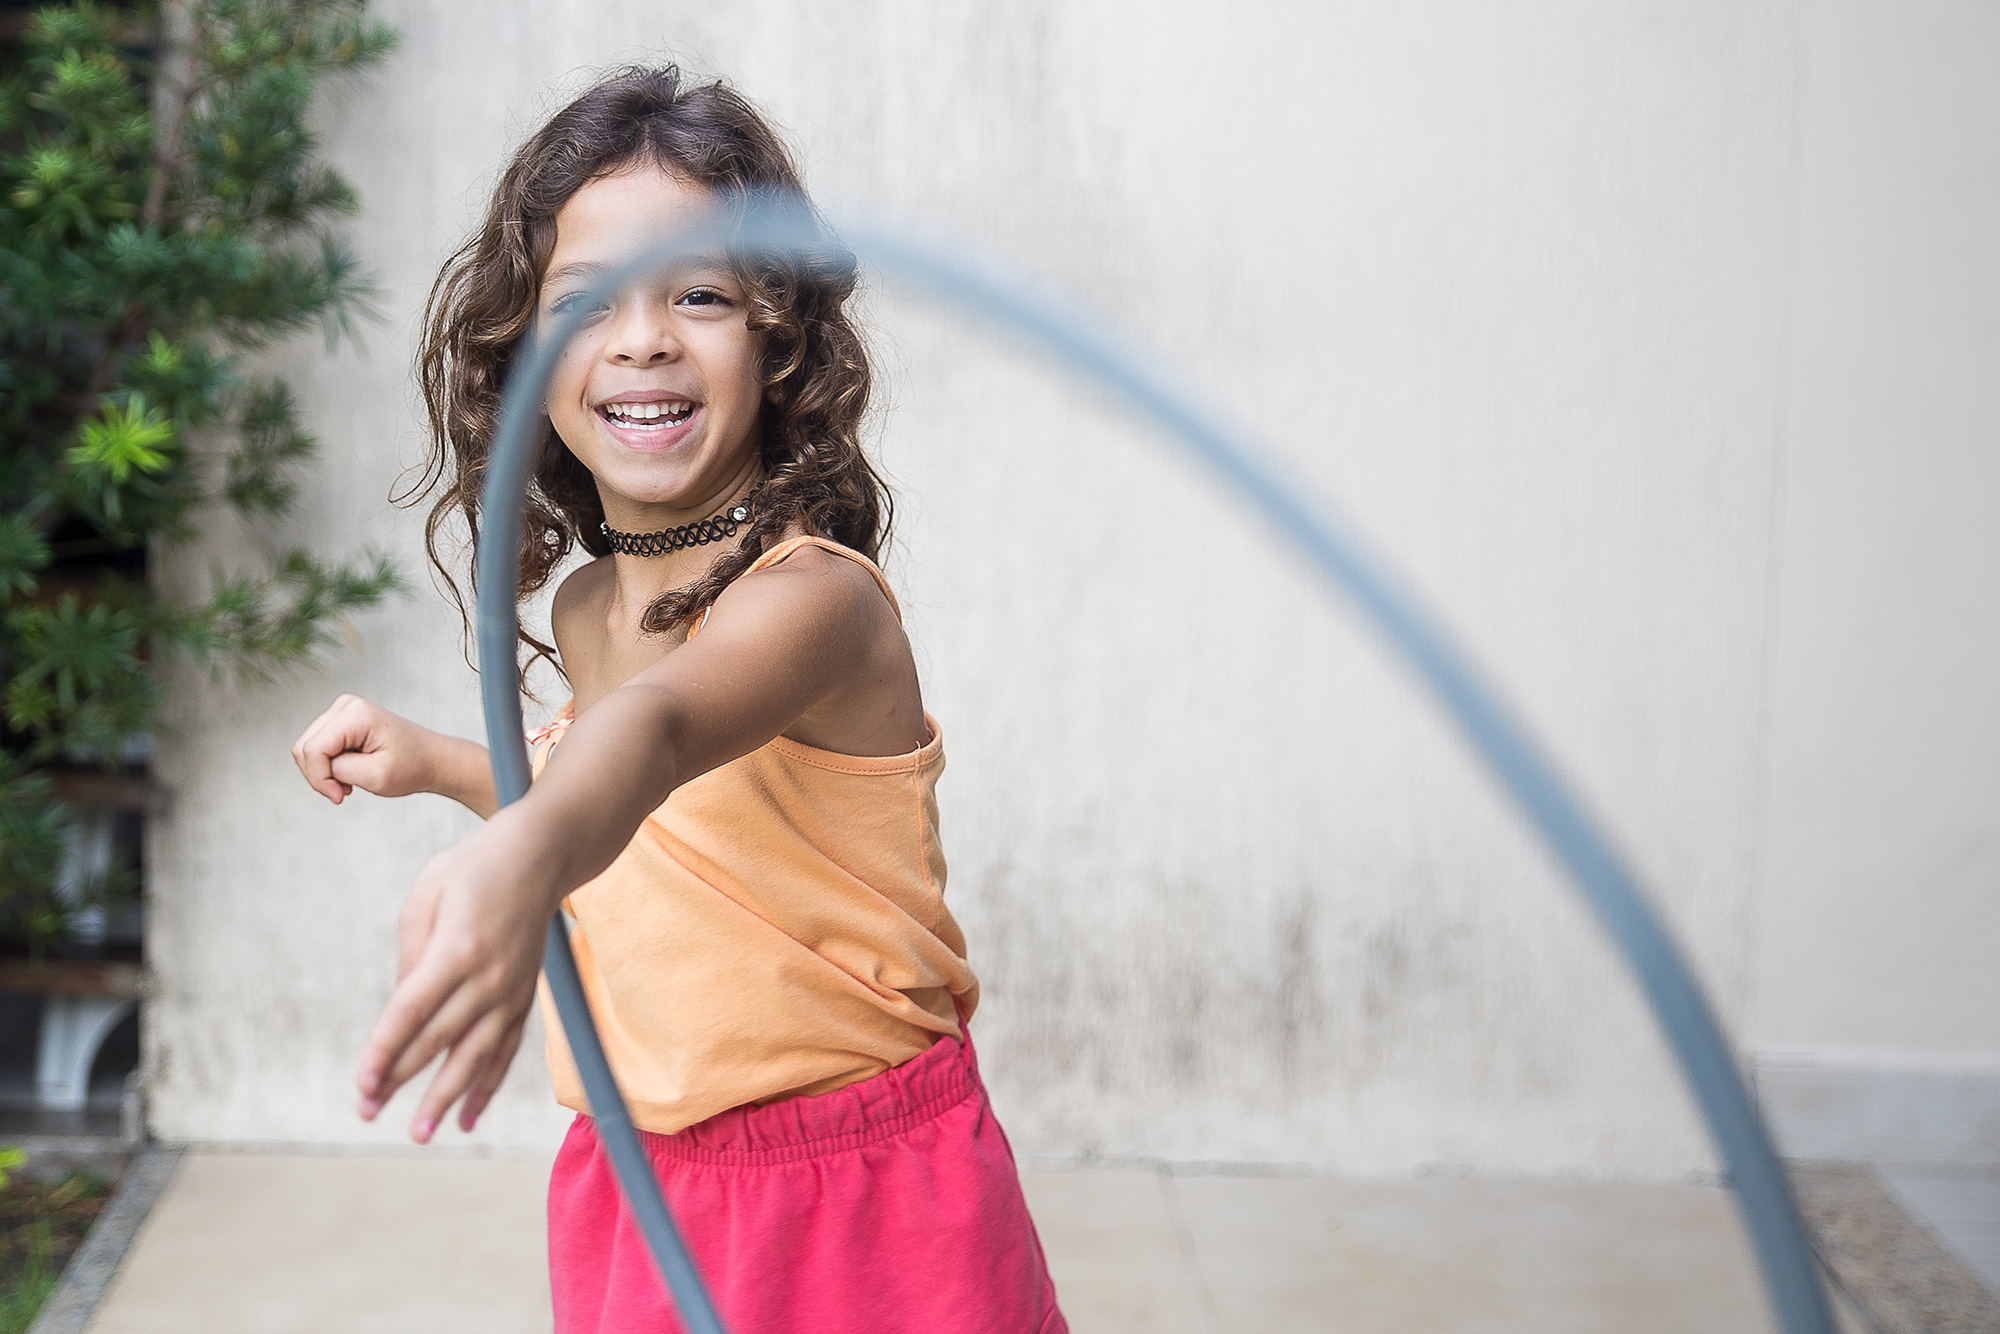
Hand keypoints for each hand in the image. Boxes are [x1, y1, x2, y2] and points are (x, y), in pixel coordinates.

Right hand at [292, 694, 443, 804]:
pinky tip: (349, 773)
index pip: (313, 750)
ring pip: (307, 748)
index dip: (319, 779)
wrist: (432, 759)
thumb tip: (314, 764)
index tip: (340, 797)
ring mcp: (342, 711)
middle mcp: (345, 706)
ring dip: (323, 772)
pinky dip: (328, 766)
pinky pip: (317, 747)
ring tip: (349, 783)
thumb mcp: (375, 776)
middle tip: (344, 792)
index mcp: (356, 714)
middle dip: (319, 776)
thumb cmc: (412, 766)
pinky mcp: (341, 721)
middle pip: (304, 747)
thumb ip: (338, 770)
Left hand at [356, 814, 557, 1140]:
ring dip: (445, 1097)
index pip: (412, 1011)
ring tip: (420, 1133)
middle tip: (366, 1113)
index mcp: (457, 948)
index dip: (385, 1050)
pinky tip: (465, 1118)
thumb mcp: (426, 894)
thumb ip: (411, 953)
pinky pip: (505, 1051)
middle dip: (400, 1079)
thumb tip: (400, 1010)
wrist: (541, 855)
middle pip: (438, 1039)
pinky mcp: (525, 997)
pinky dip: (486, 1086)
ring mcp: (512, 990)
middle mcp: (489, 976)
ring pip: (475, 1056)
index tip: (362, 1085)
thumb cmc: (473, 868)